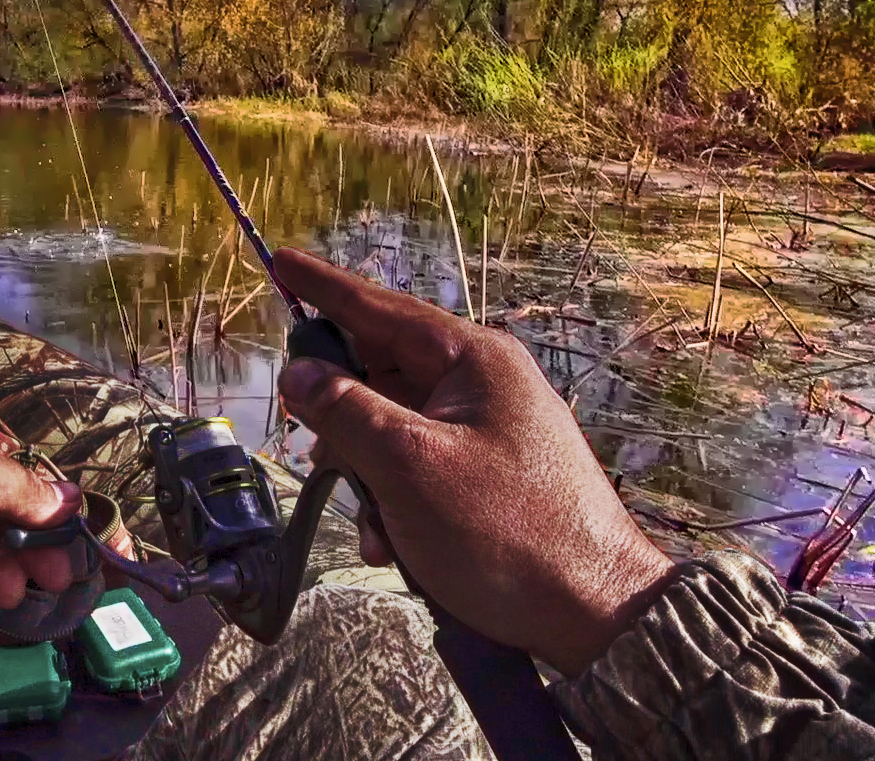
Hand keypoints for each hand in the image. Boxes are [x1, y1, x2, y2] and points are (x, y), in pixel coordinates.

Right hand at [275, 248, 674, 675]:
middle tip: (317, 453)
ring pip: (391, 428)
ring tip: (376, 528)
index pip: (381, 307)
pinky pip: (416, 468)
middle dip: (341, 418)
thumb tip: (299, 372)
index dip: (323, 288)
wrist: (595, 612)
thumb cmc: (505, 530)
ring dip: (367, 476)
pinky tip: (395, 544)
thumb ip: (346, 410)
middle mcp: (482, 383)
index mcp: (473, 360)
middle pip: (380, 372)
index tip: (279, 260)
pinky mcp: (487, 474)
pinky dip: (394, 501)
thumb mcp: (409, 466)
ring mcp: (486, 429)